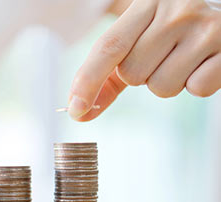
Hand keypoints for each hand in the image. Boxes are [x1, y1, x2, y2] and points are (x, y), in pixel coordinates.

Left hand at [67, 0, 220, 120]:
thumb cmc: (172, 32)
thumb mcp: (139, 39)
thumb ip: (108, 75)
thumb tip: (79, 112)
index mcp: (147, 2)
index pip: (109, 47)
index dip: (88, 80)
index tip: (75, 109)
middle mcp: (176, 10)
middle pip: (133, 73)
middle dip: (141, 76)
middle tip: (162, 56)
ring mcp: (206, 28)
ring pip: (161, 87)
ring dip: (168, 82)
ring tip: (183, 58)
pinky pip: (197, 89)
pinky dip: (197, 84)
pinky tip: (203, 62)